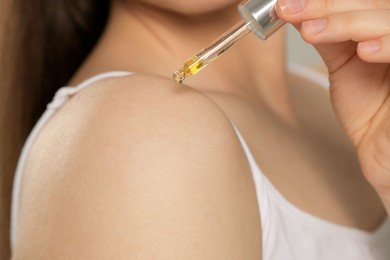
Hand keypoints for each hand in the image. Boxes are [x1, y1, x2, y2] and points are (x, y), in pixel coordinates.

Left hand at [276, 0, 389, 200]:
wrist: (386, 150)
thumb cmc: (371, 110)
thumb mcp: (344, 65)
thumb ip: (327, 36)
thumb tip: (294, 11)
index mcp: (385, 26)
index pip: (359, 1)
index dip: (323, 2)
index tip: (286, 6)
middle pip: (373, 3)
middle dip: (327, 7)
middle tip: (292, 12)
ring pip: (389, 19)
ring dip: (347, 22)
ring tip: (312, 32)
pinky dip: (388, 44)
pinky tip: (363, 52)